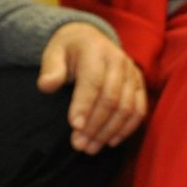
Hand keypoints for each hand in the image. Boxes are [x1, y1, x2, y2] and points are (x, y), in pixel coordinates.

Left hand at [36, 23, 146, 153]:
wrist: (89, 38)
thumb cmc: (68, 50)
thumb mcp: (53, 52)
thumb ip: (50, 69)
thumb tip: (47, 85)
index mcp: (96, 51)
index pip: (93, 82)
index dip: (84, 105)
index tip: (74, 127)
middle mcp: (118, 61)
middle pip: (112, 98)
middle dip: (95, 125)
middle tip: (78, 145)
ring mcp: (132, 73)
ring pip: (127, 107)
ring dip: (110, 131)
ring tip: (91, 148)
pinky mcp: (139, 84)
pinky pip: (139, 109)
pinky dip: (128, 128)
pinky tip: (111, 142)